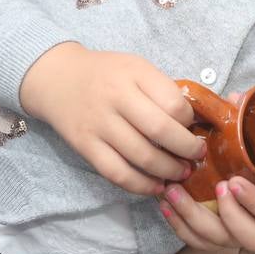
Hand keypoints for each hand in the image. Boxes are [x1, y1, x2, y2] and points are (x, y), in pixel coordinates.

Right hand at [19, 43, 202, 194]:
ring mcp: (99, 124)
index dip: (190, 121)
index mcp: (134, 73)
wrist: (58, 79)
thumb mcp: (135, 67)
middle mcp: (116, 97)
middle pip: (161, 131)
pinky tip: (156, 186)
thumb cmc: (106, 74)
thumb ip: (161, 89)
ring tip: (182, 173)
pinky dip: (141, 185)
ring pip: (142, 157)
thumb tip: (192, 123)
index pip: (173, 103)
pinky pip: (118, 173)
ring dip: (169, 171)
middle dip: (187, 150)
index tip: (193, 127)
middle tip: (197, 156)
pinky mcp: (85, 146)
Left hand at [159, 170, 254, 253]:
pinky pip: (199, 242)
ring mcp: (240, 237)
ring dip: (193, 218)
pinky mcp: (219, 238)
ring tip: (174, 192)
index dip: (254, 202)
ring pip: (218, 241)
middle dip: (226, 215)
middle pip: (247, 237)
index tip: (233, 181)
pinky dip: (180, 226)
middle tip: (213, 187)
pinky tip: (165, 205)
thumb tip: (235, 98)